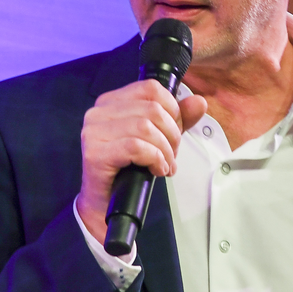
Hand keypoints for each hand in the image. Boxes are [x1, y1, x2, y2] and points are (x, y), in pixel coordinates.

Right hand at [76, 79, 207, 242]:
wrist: (104, 203)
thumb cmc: (126, 169)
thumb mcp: (157, 138)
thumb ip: (178, 119)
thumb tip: (199, 102)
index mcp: (112, 102)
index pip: (151, 88)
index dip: (172, 110)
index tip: (174, 131)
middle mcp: (99, 113)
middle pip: (152, 109)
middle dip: (172, 134)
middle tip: (171, 154)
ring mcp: (94, 132)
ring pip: (146, 127)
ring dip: (164, 150)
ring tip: (164, 164)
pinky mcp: (95, 153)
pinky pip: (136, 147)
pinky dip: (154, 159)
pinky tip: (156, 169)